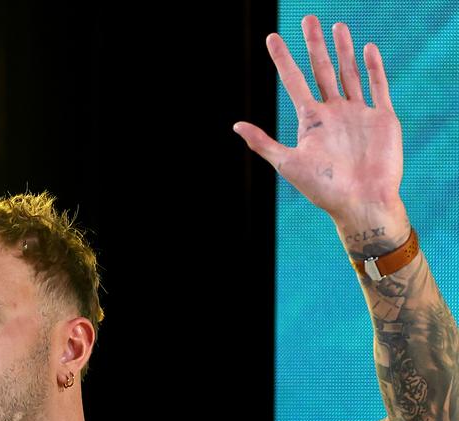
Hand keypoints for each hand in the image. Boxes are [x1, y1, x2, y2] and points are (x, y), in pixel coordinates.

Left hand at [233, 16, 404, 228]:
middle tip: (308, 18)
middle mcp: (333, 113)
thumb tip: (235, 126)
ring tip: (337, 27)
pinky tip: (367, 48)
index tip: (271, 38)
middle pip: (321, 70)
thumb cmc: (323, 189)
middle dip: (314, 45)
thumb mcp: (288, 164)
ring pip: (349, 73)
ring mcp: (358, 114)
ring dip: (343, 50)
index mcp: (310, 121)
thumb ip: (263, 143)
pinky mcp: (383, 117)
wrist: (362, 202)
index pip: (294, 81)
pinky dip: (374, 68)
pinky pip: (378, 87)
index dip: (282, 59)